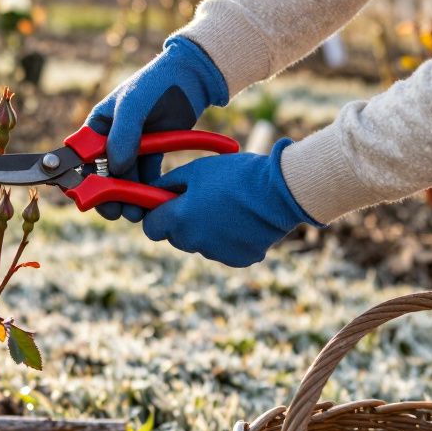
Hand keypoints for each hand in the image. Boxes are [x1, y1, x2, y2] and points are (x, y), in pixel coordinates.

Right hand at [86, 36, 228, 221]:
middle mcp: (110, 141)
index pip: (80, 157)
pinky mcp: (152, 156)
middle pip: (101, 175)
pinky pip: (145, 178)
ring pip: (124, 180)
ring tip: (136, 212)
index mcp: (97, 126)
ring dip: (128, 198)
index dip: (80, 178)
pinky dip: (147, 190)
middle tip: (115, 211)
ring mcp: (131, 150)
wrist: (190, 78)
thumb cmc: (154, 84)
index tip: (87, 196)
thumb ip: (122, 135)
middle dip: (107, 195)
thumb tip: (115, 167)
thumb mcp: (133, 104)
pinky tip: (152, 201)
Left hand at [142, 139, 320, 266]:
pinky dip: (228, 238)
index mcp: (179, 220)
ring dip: (205, 229)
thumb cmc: (235, 175)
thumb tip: (152, 191)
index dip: (156, 215)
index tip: (166, 203)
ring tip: (227, 205)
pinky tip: (242, 219)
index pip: (151, 228)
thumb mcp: (196, 170)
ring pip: (200, 243)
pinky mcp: (238, 260)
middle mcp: (193, 243)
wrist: (281, 190)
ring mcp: (216, 254)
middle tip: (200, 200)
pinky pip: (223, 250)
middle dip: (181, 222)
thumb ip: (168, 184)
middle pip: (175, 237)